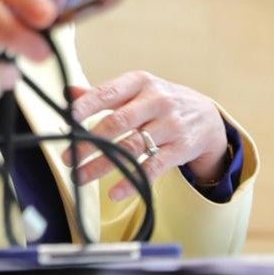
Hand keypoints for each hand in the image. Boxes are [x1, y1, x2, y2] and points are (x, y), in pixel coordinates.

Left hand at [61, 71, 228, 200]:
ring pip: (132, 147)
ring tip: (80, 176)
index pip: (108, 93)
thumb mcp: (136, 90)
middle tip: (68, 156)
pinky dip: (133, 181)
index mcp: (140, 82)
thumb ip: (103, 93)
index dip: (85, 106)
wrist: (207, 116)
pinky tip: (114, 192)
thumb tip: (67, 93)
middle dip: (90, 141)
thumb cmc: (160, 101)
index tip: (66, 120)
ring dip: (103, 164)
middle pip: (118, 122)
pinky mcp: (180, 149)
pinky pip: (153, 167)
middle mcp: (156, 101)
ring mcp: (170, 125)